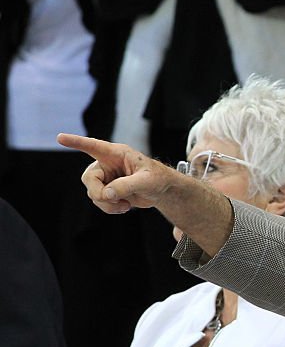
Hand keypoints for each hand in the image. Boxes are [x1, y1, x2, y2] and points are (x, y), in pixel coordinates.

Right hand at [56, 133, 175, 213]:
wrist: (162, 191)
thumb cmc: (158, 179)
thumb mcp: (147, 181)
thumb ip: (127, 186)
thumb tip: (107, 194)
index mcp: (117, 154)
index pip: (93, 146)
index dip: (76, 142)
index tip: (60, 137)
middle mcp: (107, 164)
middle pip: (88, 179)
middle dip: (99, 193)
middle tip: (115, 200)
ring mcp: (105, 178)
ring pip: (92, 193)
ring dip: (107, 204)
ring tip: (127, 205)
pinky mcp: (107, 190)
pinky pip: (99, 202)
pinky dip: (110, 208)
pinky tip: (125, 206)